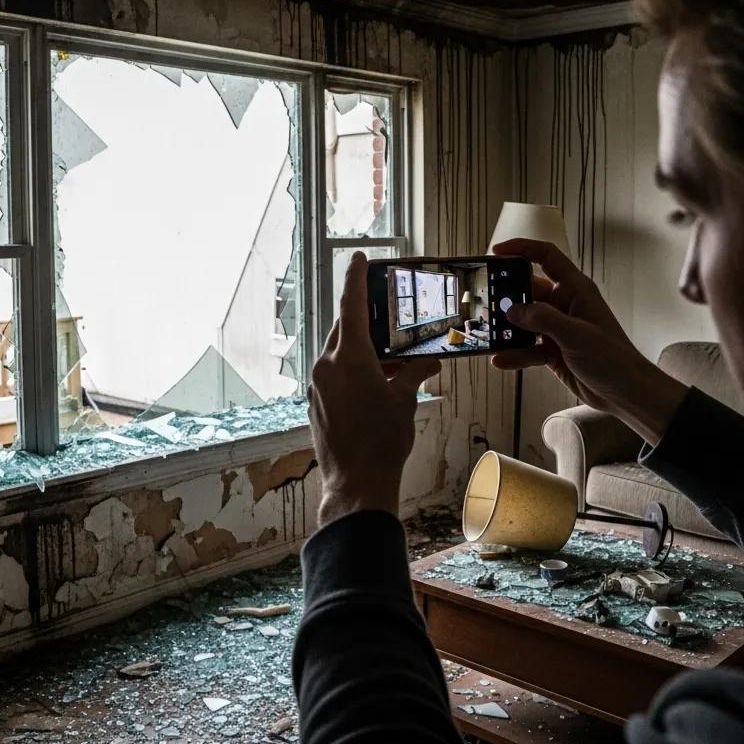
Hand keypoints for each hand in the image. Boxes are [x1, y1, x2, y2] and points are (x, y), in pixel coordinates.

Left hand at [309, 252, 440, 525]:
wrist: (356, 484)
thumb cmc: (382, 441)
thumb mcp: (405, 400)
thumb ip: (414, 373)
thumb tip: (428, 361)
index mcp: (349, 357)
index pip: (351, 305)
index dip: (355, 278)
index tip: (358, 259)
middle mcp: (327, 365)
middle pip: (344, 328)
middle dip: (363, 317)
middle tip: (382, 311)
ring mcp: (318, 385)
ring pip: (337, 351)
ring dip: (359, 346)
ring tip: (386, 354)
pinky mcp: (316, 403)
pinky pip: (333, 373)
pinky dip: (350, 368)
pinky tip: (372, 380)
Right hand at [491, 238, 687, 443]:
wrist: (625, 393)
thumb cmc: (614, 359)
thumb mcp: (576, 335)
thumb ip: (543, 319)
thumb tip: (514, 311)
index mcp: (576, 290)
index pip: (547, 257)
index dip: (522, 249)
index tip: (497, 251)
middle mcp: (565, 305)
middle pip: (529, 290)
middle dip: (507, 295)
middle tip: (486, 300)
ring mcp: (558, 328)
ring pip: (524, 320)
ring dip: (508, 327)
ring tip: (490, 333)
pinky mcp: (553, 350)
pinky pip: (526, 347)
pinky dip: (514, 353)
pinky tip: (501, 359)